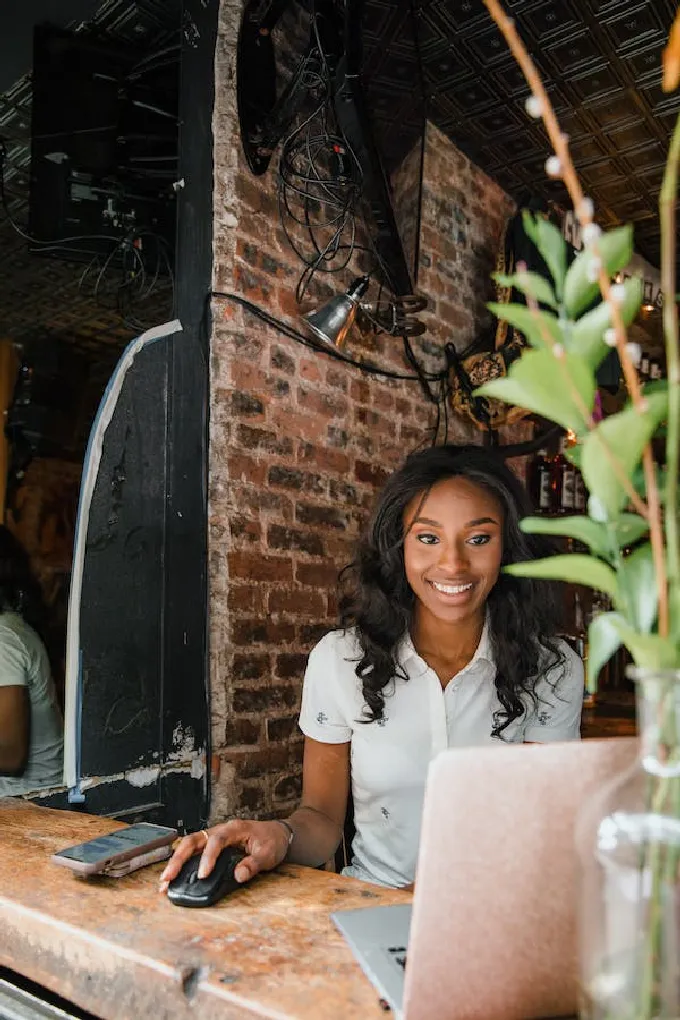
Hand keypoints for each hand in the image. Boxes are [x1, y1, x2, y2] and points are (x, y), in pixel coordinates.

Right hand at [158, 819, 290, 893]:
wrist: (277, 834)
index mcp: (234, 828)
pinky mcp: (212, 846)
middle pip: (194, 839)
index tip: (203, 875)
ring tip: (164, 882)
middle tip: (168, 878)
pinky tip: (174, 878)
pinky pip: (194, 852)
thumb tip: (238, 875)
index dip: (208, 857)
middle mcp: (220, 830)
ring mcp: (214, 837)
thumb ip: (254, 864)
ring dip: (176, 862)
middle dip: (179, 859)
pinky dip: (182, 864)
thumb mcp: (268, 854)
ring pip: (189, 845)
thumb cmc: (272, 842)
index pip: (216, 840)